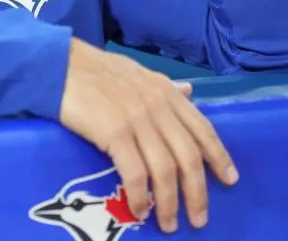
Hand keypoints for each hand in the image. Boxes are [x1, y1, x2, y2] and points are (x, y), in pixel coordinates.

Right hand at [58, 39, 238, 233]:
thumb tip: (190, 92)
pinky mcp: (114, 133)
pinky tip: (139, 209)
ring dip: (170, 202)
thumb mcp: (137, 73)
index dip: (219, 156)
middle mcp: (158, 105)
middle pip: (188, 156)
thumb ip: (165, 88)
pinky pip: (135, 173)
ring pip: (166, 169)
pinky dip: (140, 195)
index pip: (202, 128)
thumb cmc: (94, 70)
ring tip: (169, 223)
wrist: (57, 65)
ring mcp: (137, 119)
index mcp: (166, 91)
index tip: (230, 179)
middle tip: (200, 218)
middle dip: (198, 191)